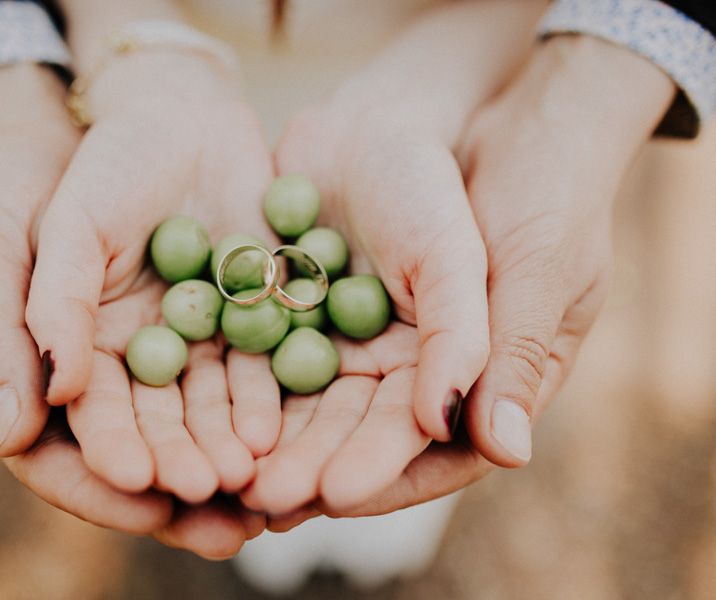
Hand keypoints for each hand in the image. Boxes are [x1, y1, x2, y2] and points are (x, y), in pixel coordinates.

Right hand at [23, 51, 280, 507]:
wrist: (157, 112)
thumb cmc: (72, 172)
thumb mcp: (36, 236)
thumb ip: (34, 323)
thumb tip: (17, 430)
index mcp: (71, 358)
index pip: (78, 435)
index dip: (107, 462)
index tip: (136, 484)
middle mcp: (134, 363)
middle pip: (155, 433)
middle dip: (182, 466)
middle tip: (213, 496)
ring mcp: (193, 343)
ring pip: (211, 408)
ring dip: (232, 445)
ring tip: (258, 477)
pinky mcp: (246, 315)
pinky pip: (259, 364)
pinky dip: (269, 394)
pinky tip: (286, 422)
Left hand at [262, 34, 677, 524]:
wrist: (462, 111)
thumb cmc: (528, 190)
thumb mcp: (530, 266)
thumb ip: (506, 352)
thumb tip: (503, 452)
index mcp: (482, 379)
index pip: (434, 450)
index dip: (383, 474)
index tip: (336, 493)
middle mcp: (414, 370)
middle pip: (358, 432)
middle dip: (310, 465)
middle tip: (261, 496)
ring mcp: (361, 336)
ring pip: (309, 399)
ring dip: (268, 432)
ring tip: (222, 462)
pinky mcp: (315, 301)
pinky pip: (276, 343)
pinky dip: (244, 367)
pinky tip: (204, 394)